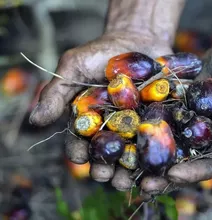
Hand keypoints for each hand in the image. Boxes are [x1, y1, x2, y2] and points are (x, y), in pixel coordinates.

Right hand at [28, 31, 176, 186]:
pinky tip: (156, 166)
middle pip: (106, 154)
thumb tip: (35, 120)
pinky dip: (155, 155)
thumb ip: (57, 92)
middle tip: (106, 175)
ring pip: (131, 155)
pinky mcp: (157, 122)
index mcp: (88, 120)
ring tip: (128, 179)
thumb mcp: (75, 66)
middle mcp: (111, 128)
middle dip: (104, 167)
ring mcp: (135, 127)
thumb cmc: (102, 52)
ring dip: (128, 170)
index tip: (80, 157)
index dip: (79, 151)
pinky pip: (157, 142)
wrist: (139, 38)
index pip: (80, 141)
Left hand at [139, 42, 211, 197]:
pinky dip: (144, 128)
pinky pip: (158, 121)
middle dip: (163, 175)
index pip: (210, 166)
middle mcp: (204, 140)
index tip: (173, 175)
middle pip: (183, 163)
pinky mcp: (174, 110)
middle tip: (143, 184)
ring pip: (166, 146)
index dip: (192, 173)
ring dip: (147, 158)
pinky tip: (124, 133)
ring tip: (126, 167)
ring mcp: (187, 126)